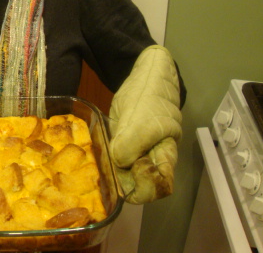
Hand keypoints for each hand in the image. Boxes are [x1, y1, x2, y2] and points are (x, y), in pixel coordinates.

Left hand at [109, 45, 181, 203]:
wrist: (148, 74)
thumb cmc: (149, 96)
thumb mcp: (140, 120)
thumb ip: (132, 145)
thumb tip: (120, 164)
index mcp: (165, 154)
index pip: (160, 186)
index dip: (145, 189)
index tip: (128, 177)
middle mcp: (153, 156)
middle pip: (142, 182)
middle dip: (124, 183)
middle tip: (107, 173)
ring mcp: (138, 147)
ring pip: (127, 169)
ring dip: (114, 171)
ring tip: (99, 165)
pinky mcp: (125, 139)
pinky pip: (117, 155)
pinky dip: (108, 158)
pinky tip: (97, 154)